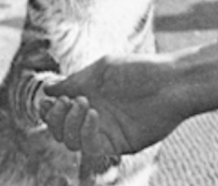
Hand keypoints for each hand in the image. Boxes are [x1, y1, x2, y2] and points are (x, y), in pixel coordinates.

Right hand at [41, 53, 184, 155]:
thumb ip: (75, 82)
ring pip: (73, 142)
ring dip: (71, 125)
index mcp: (90, 98)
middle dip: (57, 119)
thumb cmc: (139, 70)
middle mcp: (95, 118)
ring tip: (84, 104)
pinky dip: (86, 133)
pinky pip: (92, 148)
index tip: (46, 102)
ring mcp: (106, 132)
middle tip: (66, 103)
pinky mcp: (118, 144)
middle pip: (62, 131)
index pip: (60, 113)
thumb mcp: (103, 70)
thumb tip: (47, 89)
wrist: (170, 82)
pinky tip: (94, 115)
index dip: (49, 111)